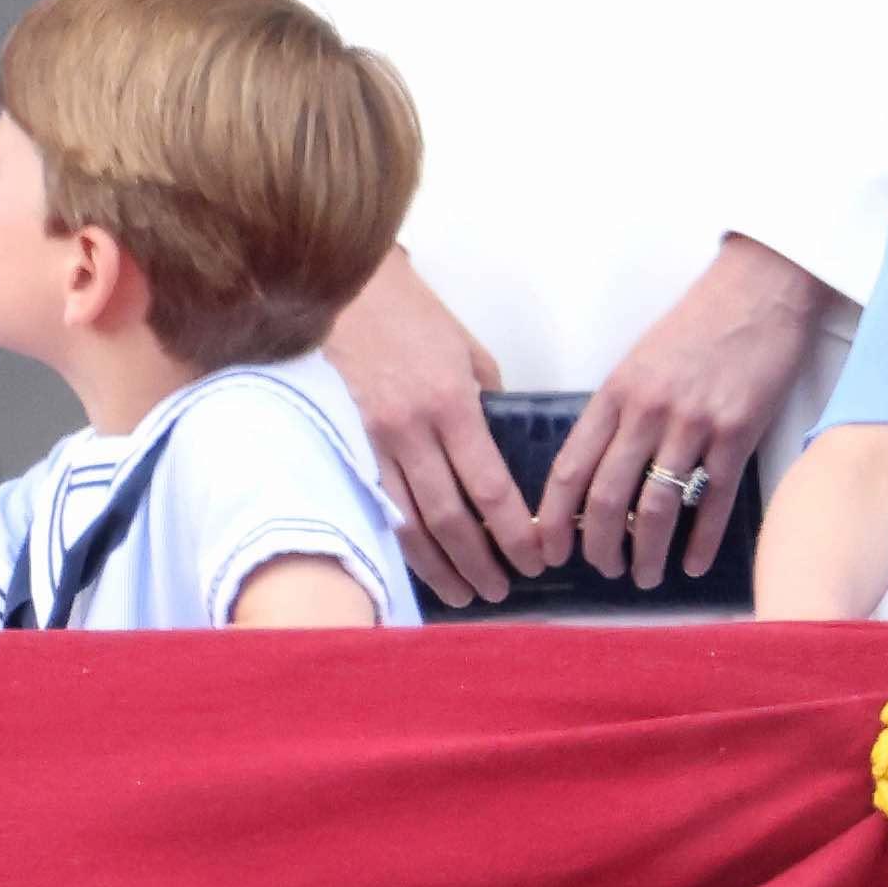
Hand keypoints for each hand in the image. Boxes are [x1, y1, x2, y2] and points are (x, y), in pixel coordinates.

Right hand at [321, 252, 539, 606]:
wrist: (350, 292)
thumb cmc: (419, 318)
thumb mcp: (470, 354)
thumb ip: (487, 406)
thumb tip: (502, 454)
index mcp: (452, 404)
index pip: (488, 486)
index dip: (514, 531)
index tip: (537, 557)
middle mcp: (412, 430)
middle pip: (449, 518)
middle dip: (480, 562)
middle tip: (505, 590)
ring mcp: (377, 443)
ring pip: (409, 524)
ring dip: (440, 567)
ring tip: (466, 593)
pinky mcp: (353, 447)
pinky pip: (382, 507)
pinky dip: (404, 544)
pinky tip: (423, 566)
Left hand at [543, 236, 832, 589]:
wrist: (759, 289)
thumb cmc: (698, 324)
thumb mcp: (640, 361)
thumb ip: (617, 413)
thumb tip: (597, 474)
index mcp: (615, 393)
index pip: (570, 468)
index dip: (554, 519)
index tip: (548, 550)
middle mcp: (648, 411)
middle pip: (608, 498)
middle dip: (599, 547)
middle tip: (602, 571)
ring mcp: (694, 423)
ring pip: (658, 507)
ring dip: (648, 553)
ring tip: (645, 576)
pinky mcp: (739, 432)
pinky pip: (714, 501)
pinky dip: (701, 541)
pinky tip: (692, 565)